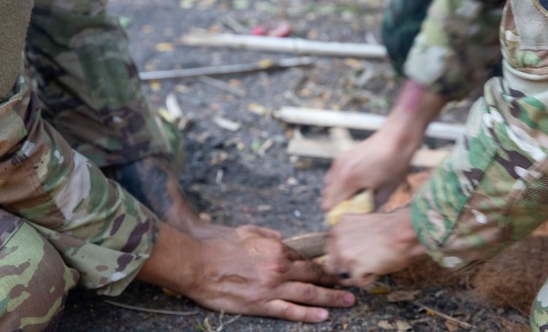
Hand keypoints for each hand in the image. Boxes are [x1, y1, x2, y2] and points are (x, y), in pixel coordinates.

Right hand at [186, 225, 355, 321]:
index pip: (304, 257)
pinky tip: (323, 315)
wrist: (197, 263)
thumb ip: (269, 236)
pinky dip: (308, 314)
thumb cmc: (219, 246)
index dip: (318, 264)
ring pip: (309, 294)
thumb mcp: (248, 231)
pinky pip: (289, 311)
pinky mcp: (260, 304)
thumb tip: (283, 240)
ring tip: (347, 301)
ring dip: (331, 298)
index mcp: (276, 248)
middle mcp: (279, 268)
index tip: (330, 269)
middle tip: (350, 285)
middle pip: (313, 275)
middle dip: (334, 281)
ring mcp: (271, 288)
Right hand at [321, 80, 446, 211]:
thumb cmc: (396, 164)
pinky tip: (356, 183)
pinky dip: (339, 182)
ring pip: (328, 185)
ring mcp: (339, 161)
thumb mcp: (386, 192)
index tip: (349, 217)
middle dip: (337, 204)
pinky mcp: (343, 156)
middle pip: (326, 196)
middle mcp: (339, 170)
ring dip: (337, 193)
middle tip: (355, 206)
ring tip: (356, 194)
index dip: (339, 214)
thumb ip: (369, 206)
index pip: (331, 206)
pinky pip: (333, 175)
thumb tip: (361, 215)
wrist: (398, 138)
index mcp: (348, 181)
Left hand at [325, 209, 425, 286]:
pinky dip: (369, 278)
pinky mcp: (354, 268)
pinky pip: (358, 282)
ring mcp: (344, 254)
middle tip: (362, 268)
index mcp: (338, 226)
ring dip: (357, 274)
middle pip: (333, 265)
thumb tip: (346, 251)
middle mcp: (337, 240)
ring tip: (374, 264)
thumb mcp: (361, 224)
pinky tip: (378, 268)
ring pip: (345, 275)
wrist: (402, 232)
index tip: (352, 261)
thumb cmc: (390, 227)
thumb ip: (349, 235)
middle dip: (345, 269)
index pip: (330, 250)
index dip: (342, 258)